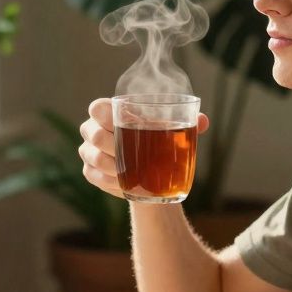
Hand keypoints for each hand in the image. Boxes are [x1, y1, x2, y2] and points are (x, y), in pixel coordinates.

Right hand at [77, 98, 209, 198]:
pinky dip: (109, 181)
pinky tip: (124, 183)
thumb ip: (187, 123)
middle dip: (113, 144)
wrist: (149, 170)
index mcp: (109, 113)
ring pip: (93, 156)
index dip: (104, 114)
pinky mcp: (90, 172)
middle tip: (134, 153)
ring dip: (113, 165)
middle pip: (94, 133)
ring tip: (130, 171)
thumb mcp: (170, 131)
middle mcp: (94, 130)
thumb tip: (203, 122)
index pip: (97, 108)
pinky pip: (94, 176)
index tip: (124, 122)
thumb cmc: (157, 141)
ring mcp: (89, 152)